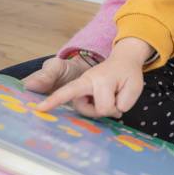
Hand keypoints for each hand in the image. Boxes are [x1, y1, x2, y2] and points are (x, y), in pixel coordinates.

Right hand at [35, 38, 152, 117]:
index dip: (62, 102)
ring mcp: (80, 86)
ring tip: (113, 98)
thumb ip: (124, 103)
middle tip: (120, 99)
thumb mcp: (134, 87)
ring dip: (102, 108)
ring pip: (87, 110)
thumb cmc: (128, 73)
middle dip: (109, 109)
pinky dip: (96, 107)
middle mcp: (85, 82)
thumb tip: (110, 113)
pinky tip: (107, 100)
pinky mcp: (79, 91)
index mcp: (99, 80)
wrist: (122, 61)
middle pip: (95, 110)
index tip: (39, 107)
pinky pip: (84, 107)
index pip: (100, 104)